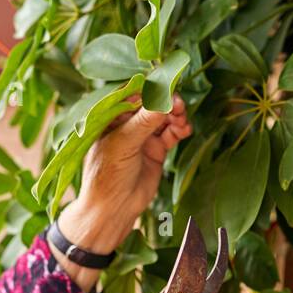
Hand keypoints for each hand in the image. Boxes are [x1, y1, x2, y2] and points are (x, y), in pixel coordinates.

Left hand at [56, 94, 193, 255]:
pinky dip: (180, 129)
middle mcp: (127, 124)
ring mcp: (142, 137)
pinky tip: (185, 129)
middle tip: (178, 103)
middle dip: (166, 102)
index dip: (150, 89)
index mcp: (111, 118)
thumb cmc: (107, 175)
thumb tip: (165, 99)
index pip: (132, 95)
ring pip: (164, 118)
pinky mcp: (156, 150)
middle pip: (151, 104)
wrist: (114, 209)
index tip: (167, 84)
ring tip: (182, 118)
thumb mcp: (123, 144)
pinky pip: (171, 133)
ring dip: (175, 115)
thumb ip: (144, 121)